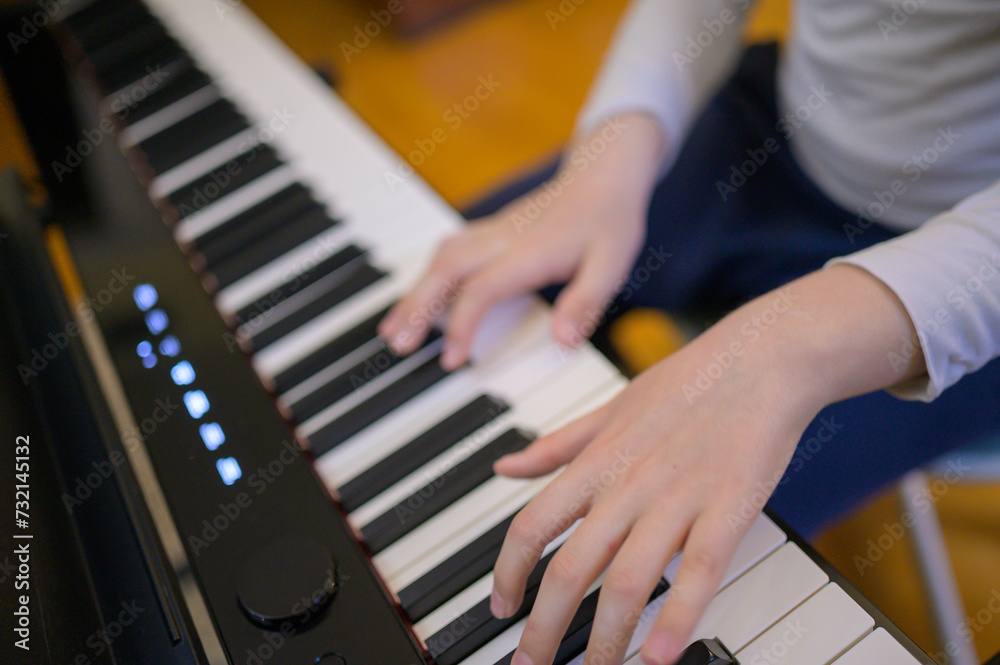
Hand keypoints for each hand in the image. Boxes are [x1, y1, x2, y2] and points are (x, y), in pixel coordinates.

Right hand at [378, 113, 665, 368]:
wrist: (604, 172)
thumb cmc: (609, 221)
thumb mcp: (612, 264)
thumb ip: (586, 303)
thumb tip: (563, 341)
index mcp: (530, 251)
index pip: (482, 288)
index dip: (462, 325)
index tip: (452, 359)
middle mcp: (503, 238)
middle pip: (445, 269)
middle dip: (416, 307)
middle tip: (396, 343)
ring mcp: (493, 232)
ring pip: (440, 258)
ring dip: (414, 292)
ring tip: (393, 328)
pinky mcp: (491, 231)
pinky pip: (449, 250)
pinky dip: (427, 275)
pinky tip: (418, 296)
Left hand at [489, 265, 926, 664]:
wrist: (762, 358)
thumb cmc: (688, 383)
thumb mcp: (609, 408)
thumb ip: (557, 445)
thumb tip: (505, 466)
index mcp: (597, 461)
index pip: (532, 525)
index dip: (508, 573)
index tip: (502, 607)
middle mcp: (628, 485)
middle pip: (570, 569)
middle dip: (544, 627)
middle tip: (530, 663)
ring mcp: (679, 500)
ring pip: (627, 582)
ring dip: (604, 640)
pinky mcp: (730, 511)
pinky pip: (697, 573)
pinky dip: (677, 619)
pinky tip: (660, 658)